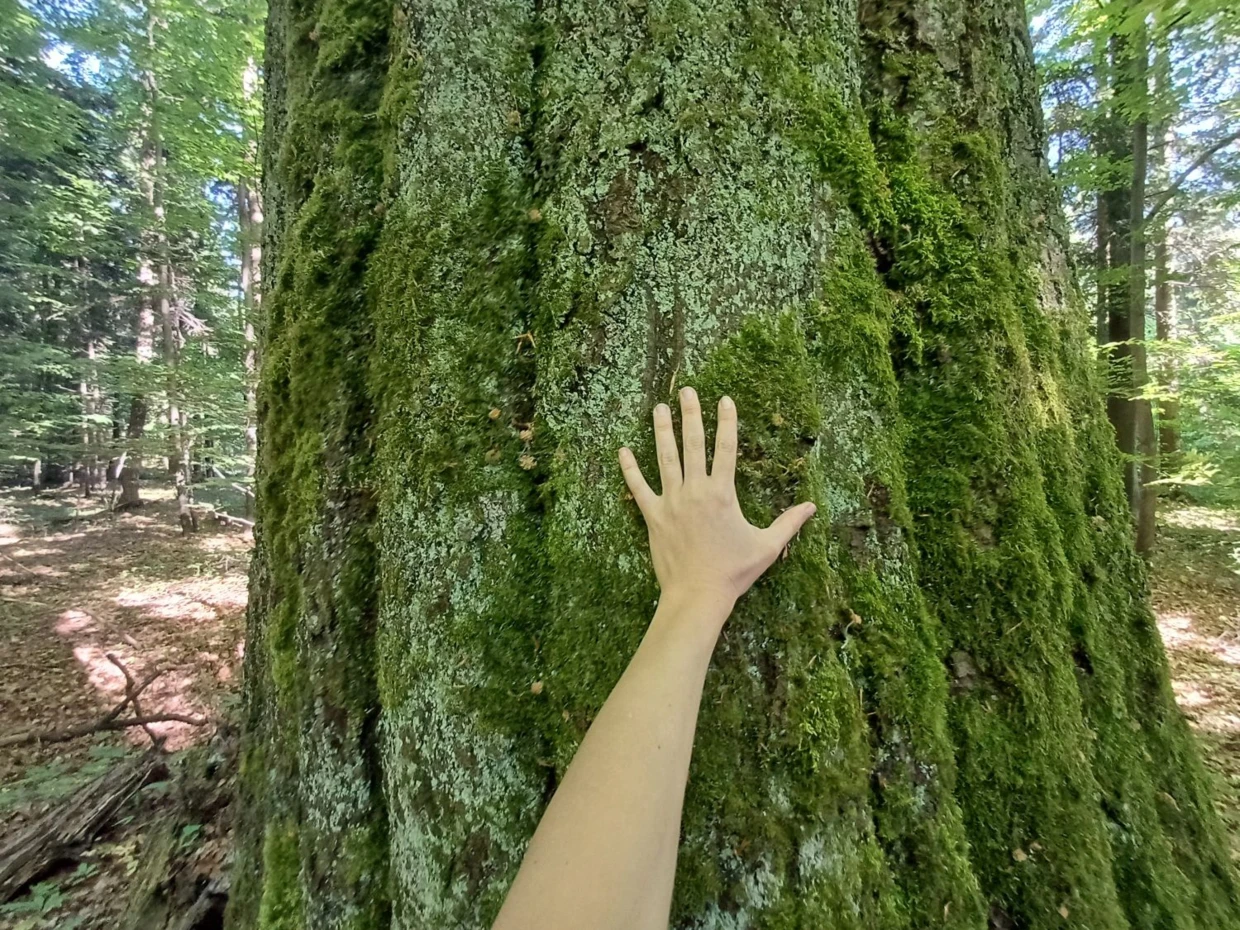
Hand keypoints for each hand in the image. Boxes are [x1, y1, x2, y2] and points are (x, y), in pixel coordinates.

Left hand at [618, 388, 816, 621]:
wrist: (697, 595)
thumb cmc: (733, 572)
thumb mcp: (766, 546)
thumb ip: (788, 523)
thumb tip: (811, 507)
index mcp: (722, 494)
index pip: (726, 449)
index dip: (727, 422)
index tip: (725, 400)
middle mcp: (695, 491)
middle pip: (692, 444)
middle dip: (691, 414)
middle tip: (687, 391)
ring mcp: (671, 502)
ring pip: (664, 458)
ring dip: (662, 431)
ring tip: (660, 408)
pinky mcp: (653, 516)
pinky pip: (638, 488)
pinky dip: (630, 469)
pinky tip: (623, 451)